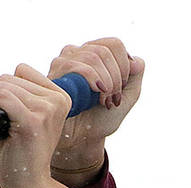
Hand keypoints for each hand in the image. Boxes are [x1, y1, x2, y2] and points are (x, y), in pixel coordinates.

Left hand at [0, 63, 70, 187]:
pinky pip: (1, 97)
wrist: (28, 185)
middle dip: (0, 96)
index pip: (22, 70)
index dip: (9, 88)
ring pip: (3, 86)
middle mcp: (57, 101)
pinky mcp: (32, 122)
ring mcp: (46, 110)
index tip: (13, 112)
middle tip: (6, 122)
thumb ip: (26, 96)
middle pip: (10, 76)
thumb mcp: (32, 117)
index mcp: (61, 97)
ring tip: (2, 125)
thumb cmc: (23, 153)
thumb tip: (3, 78)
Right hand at [48, 38, 144, 166]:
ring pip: (94, 57)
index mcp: (95, 54)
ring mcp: (64, 61)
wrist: (80, 140)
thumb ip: (136, 76)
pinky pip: (79, 66)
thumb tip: (136, 61)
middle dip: (116, 77)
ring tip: (104, 102)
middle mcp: (78, 53)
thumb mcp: (127, 98)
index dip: (124, 66)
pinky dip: (94, 81)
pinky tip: (95, 96)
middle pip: (105, 50)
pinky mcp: (54, 73)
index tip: (121, 90)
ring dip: (106, 82)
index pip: (114, 44)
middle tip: (113, 100)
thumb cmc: (101, 119)